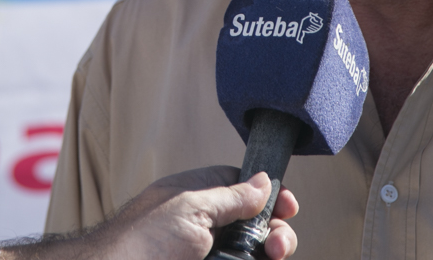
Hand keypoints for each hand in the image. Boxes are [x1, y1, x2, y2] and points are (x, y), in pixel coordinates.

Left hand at [96, 166, 298, 259]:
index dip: (268, 196)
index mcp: (198, 197)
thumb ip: (231, 196)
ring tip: (271, 257)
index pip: (242, 188)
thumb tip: (264, 180)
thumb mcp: (191, 207)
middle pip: (255, 227)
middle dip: (275, 234)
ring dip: (270, 253)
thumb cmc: (144, 240)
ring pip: (251, 254)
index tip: (288, 207)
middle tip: (277, 246)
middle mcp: (205, 227)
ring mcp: (207, 254)